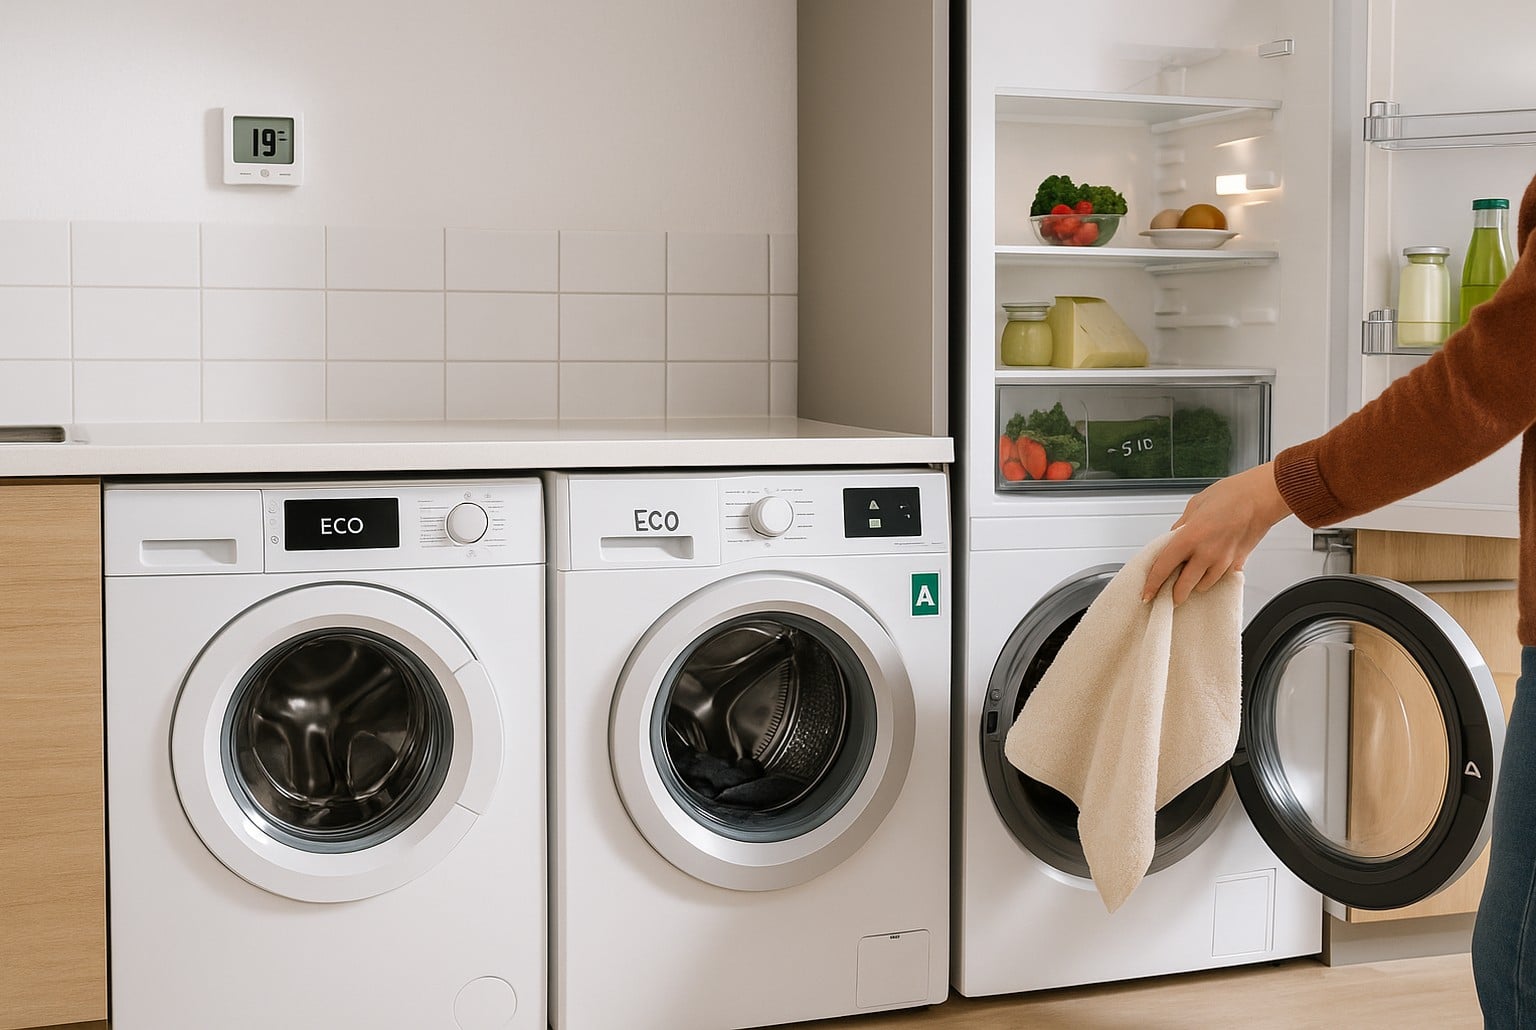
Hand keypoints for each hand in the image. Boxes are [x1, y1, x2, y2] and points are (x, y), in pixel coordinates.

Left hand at [1142, 461, 1292, 604]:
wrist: (1261, 496)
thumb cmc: (1231, 495)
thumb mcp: (1194, 506)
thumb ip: (1181, 526)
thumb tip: (1173, 537)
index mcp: (1190, 537)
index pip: (1163, 568)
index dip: (1153, 584)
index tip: (1147, 594)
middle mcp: (1206, 554)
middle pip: (1183, 586)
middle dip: (1175, 593)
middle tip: (1169, 592)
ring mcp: (1223, 561)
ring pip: (1203, 585)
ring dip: (1195, 584)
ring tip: (1190, 577)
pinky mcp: (1238, 563)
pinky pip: (1221, 577)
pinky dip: (1213, 576)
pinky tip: (1210, 568)